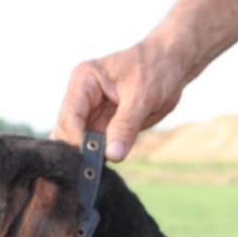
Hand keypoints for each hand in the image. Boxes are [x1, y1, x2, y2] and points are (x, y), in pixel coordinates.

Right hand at [54, 37, 189, 161]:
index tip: (91, 160)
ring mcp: (91, 111)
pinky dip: (96, 157)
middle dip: (77, 151)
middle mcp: (81, 96)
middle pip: (67, 131)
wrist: (170, 64)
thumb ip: (125, 126)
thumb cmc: (155, 69)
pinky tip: (102, 167)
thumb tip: (112, 155)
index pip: (70, 116)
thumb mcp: (142, 97)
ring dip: (85, 156)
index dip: (77, 140)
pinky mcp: (103, 124)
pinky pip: (94, 145)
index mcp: (84, 80)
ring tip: (95, 173)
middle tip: (93, 171)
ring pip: (76, 141)